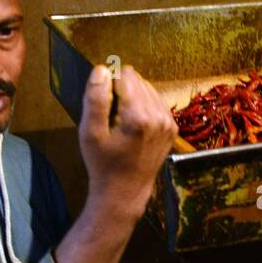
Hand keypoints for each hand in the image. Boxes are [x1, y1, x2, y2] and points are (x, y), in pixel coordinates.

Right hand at [79, 63, 177, 220]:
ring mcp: (168, 122)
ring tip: (123, 124)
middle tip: (113, 119)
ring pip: (147, 88)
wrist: (124, 192)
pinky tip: (135, 126)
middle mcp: (158, 116)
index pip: (124, 75)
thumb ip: (95, 98)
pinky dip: (144, 107)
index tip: (104, 108)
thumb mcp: (89, 133)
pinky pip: (156, 101)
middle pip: (137, 79)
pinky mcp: (172, 127)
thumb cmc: (103, 164)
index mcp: (138, 116)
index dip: (109, 86)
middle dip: (122, 91)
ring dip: (133, 98)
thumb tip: (103, 69)